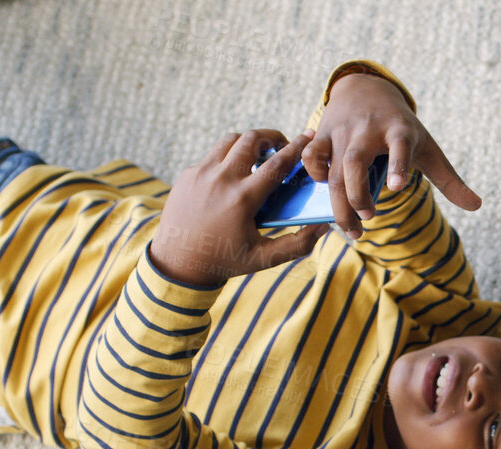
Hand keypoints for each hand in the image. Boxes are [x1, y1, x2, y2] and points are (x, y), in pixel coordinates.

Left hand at [150, 131, 328, 287]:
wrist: (177, 262)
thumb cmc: (224, 261)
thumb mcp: (264, 259)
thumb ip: (298, 244)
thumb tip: (323, 227)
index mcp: (243, 198)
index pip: (277, 164)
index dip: (297, 148)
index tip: (308, 136)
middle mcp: (221, 179)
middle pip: (251, 139)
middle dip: (271, 136)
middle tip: (281, 146)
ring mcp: (201, 173)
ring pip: (230, 140)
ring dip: (249, 142)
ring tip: (259, 155)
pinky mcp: (188, 174)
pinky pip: (212, 155)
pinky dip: (228, 157)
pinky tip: (235, 174)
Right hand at [306, 72, 481, 238]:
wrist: (366, 89)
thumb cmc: (401, 128)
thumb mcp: (428, 148)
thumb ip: (450, 180)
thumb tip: (477, 206)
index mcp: (400, 131)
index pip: (400, 146)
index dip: (398, 165)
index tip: (396, 187)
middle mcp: (369, 130)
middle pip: (357, 164)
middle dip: (358, 197)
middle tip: (368, 223)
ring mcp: (344, 131)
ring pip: (334, 168)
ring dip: (339, 202)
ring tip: (351, 227)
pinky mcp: (323, 133)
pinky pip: (312, 156)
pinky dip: (314, 174)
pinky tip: (326, 189)